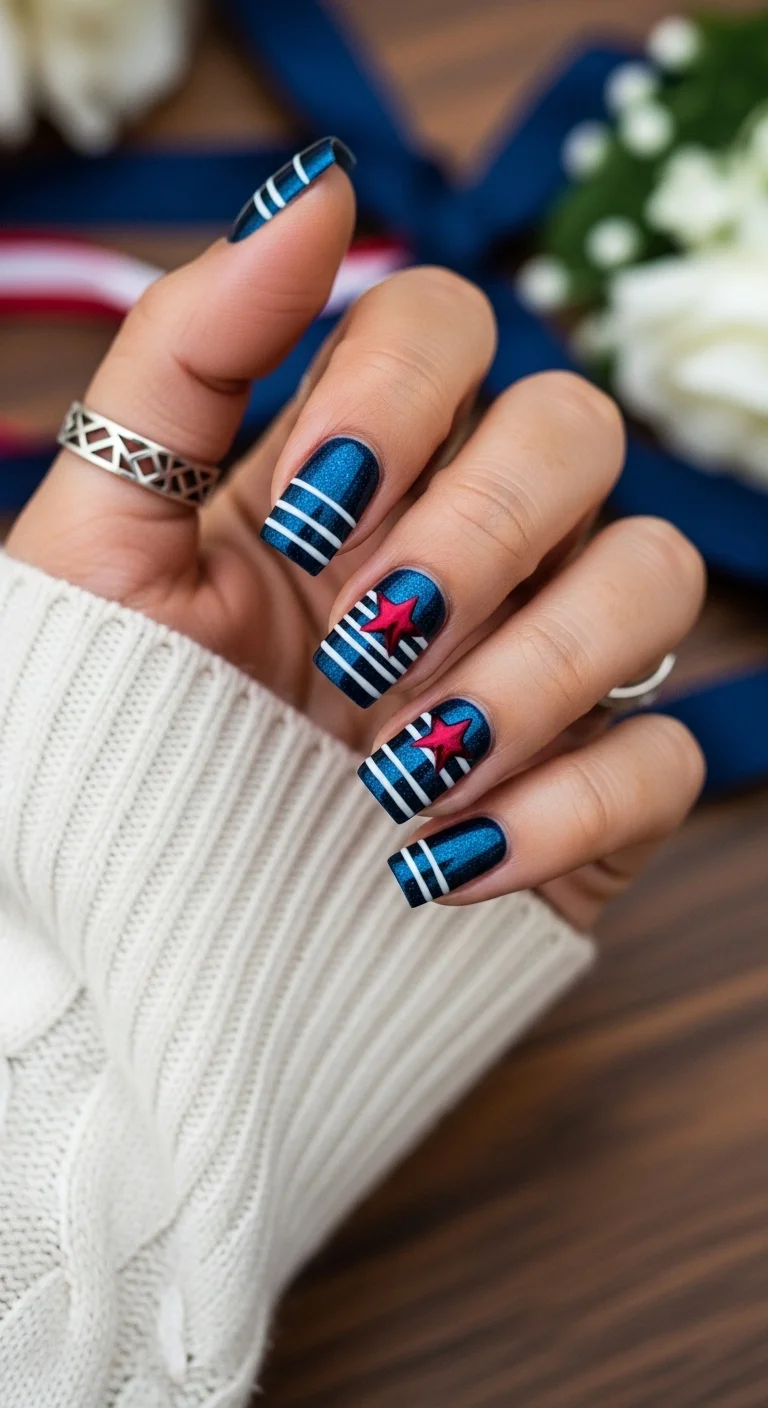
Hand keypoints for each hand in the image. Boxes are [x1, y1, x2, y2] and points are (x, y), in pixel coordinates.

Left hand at [7, 142, 704, 926]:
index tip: (303, 521)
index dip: (397, 397)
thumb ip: (187, 355)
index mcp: (345, 472)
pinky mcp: (588, 794)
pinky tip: (438, 864)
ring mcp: (536, 666)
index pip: (448, 324)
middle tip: (358, 647)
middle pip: (575, 431)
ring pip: (655, 576)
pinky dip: (564, 809)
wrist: (137, 955)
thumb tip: (317, 187)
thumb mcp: (100, 543)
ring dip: (528, 675)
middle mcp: (460, 547)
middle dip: (472, 536)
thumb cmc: (106, 743)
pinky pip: (665, 753)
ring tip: (395, 771)